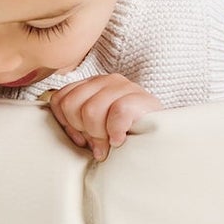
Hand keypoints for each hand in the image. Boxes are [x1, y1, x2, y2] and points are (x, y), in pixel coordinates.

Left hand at [45, 72, 160, 159]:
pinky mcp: (140, 98)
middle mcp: (106, 80)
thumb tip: (68, 133)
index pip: (59, 99)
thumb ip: (79, 124)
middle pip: (71, 106)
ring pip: (91, 111)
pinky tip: (121, 139)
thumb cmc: (127, 134)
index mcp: (91, 85)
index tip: (81, 138)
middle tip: (98, 142)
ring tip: (110, 143)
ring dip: (100, 135)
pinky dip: (116, 132)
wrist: (164, 137)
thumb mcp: (97, 128)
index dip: (66, 124)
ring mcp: (124, 86)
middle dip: (82, 130)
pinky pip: (117, 113)